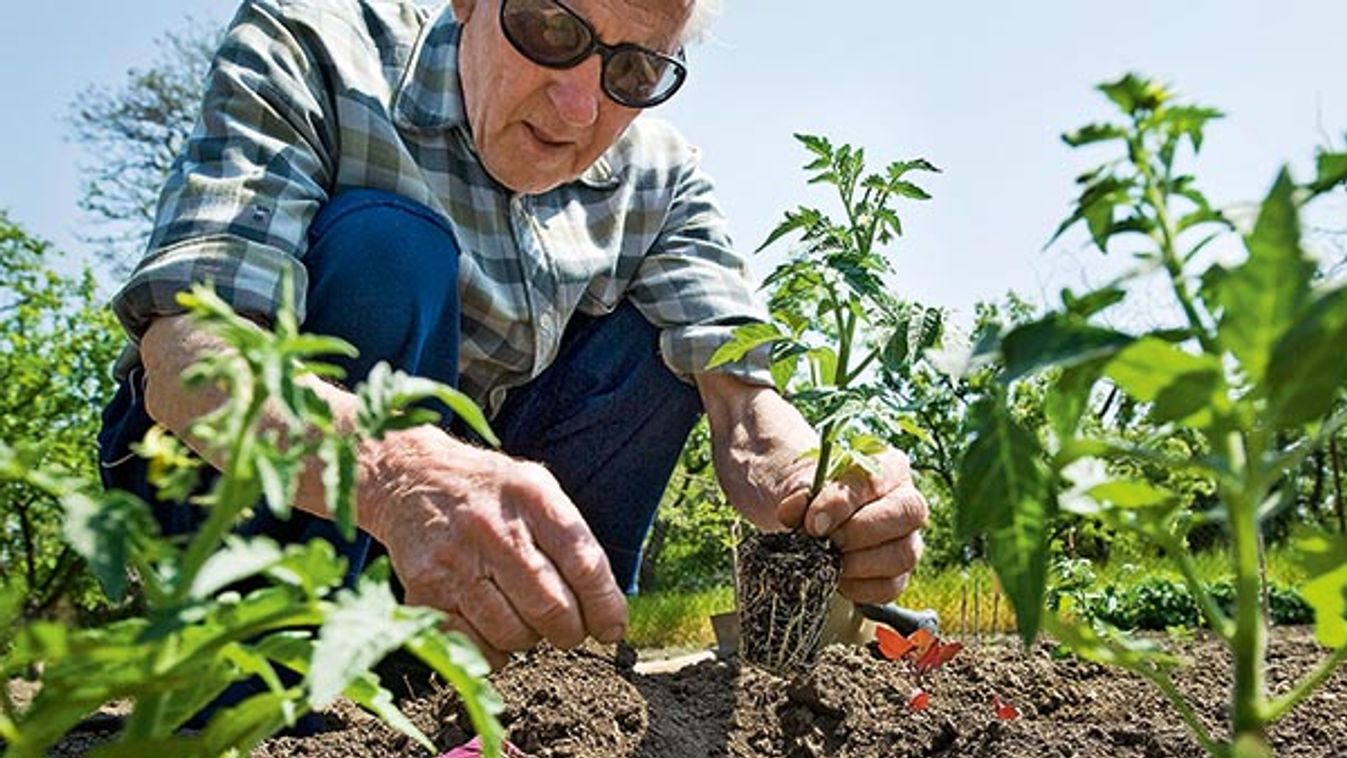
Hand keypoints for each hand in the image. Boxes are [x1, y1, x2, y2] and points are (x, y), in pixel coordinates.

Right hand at [361, 427, 627, 667]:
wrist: (409, 478)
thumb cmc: (487, 491)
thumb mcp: (535, 488)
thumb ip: (571, 537)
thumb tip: (607, 608)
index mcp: (532, 497)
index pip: (584, 563)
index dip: (605, 605)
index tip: (612, 627)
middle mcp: (493, 529)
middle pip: (551, 607)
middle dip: (570, 631)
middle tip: (569, 630)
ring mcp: (456, 561)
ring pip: (514, 633)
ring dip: (530, 639)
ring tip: (525, 618)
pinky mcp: (425, 591)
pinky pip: (474, 646)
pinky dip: (494, 650)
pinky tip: (493, 627)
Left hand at [778, 449, 928, 603]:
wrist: (804, 519)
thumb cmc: (808, 493)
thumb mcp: (796, 482)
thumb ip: (796, 493)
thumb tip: (793, 512)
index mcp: (887, 465)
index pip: (875, 479)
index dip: (843, 503)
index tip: (813, 523)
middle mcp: (907, 500)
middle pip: (908, 514)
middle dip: (859, 532)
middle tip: (824, 541)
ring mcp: (908, 538)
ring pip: (905, 554)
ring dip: (860, 563)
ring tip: (827, 561)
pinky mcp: (898, 574)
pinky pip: (891, 586)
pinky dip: (859, 587)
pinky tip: (835, 577)